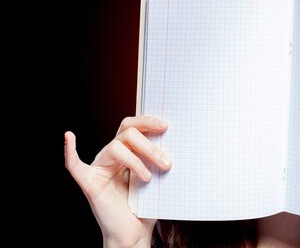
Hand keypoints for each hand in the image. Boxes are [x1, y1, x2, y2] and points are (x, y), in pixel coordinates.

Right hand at [64, 116, 172, 247]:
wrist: (134, 234)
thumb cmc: (145, 206)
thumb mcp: (157, 177)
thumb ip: (158, 159)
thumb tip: (174, 140)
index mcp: (126, 152)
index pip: (132, 127)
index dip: (147, 122)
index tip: (166, 126)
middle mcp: (110, 156)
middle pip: (127, 135)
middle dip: (149, 146)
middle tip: (167, 162)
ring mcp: (99, 168)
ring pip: (116, 147)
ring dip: (137, 160)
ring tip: (149, 178)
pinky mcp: (89, 183)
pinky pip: (74, 165)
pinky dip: (70, 151)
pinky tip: (69, 137)